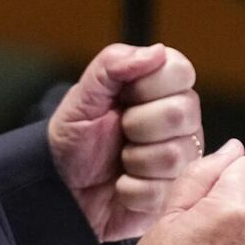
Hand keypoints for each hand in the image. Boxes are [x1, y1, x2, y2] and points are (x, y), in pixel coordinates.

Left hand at [47, 42, 202, 241]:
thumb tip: (157, 51)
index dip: (148, 85)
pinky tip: (123, 183)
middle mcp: (182, 122)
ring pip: (171, 155)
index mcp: (164, 89)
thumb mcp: (82, 97)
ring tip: (120, 159)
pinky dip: (129, 188)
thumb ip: (112, 65)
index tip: (124, 96)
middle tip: (120, 130)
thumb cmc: (75, 139)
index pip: (181, 71)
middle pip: (180, 113)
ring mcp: (182, 158)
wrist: (62, 187)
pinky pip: (159, 190)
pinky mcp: (174, 193)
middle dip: (136, 124)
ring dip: (132, 160)